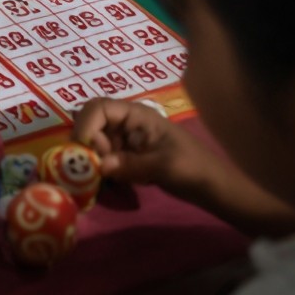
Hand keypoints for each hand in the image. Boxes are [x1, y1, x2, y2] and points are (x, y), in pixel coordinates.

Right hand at [72, 99, 215, 199]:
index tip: (82, 151)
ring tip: (106, 179)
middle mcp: (127, 123)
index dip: (85, 125)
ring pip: (96, 143)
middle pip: (92, 124)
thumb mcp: (164, 166)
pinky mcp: (128, 157)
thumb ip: (131, 165)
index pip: (99, 108)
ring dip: (94, 159)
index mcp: (137, 114)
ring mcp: (127, 140)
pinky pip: (105, 158)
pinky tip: (113, 183)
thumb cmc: (192, 168)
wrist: (212, 186)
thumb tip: (98, 166)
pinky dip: (103, 169)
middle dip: (88, 145)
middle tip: (97, 169)